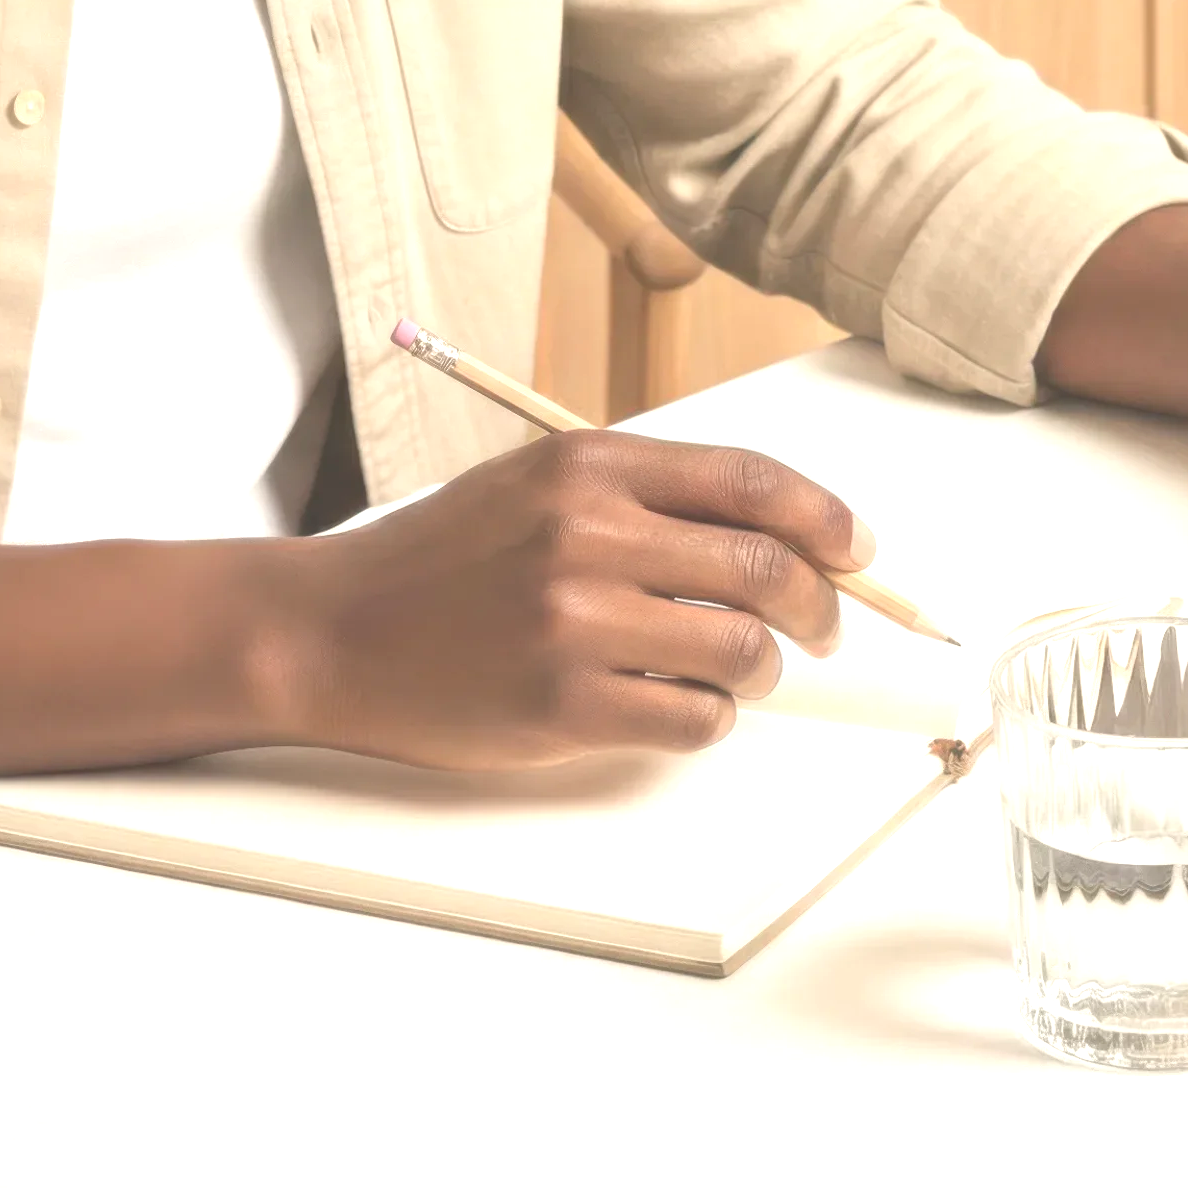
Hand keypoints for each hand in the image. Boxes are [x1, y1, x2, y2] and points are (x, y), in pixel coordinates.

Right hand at [270, 431, 873, 768]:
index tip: (858, 552)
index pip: (752, 482)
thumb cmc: (447, 562)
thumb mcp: (542, 488)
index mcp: (591, 467)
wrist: (329, 631)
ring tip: (739, 674)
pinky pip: (695, 719)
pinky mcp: (562, 704)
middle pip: (765, 569)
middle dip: (820, 607)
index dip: (826, 520)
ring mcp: (574, 621)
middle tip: (821, 630)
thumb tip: (783, 537)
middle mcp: (587, 534)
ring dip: (762, 670)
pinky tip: (682, 708)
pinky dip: (711, 720)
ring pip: (741, 650)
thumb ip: (652, 500)